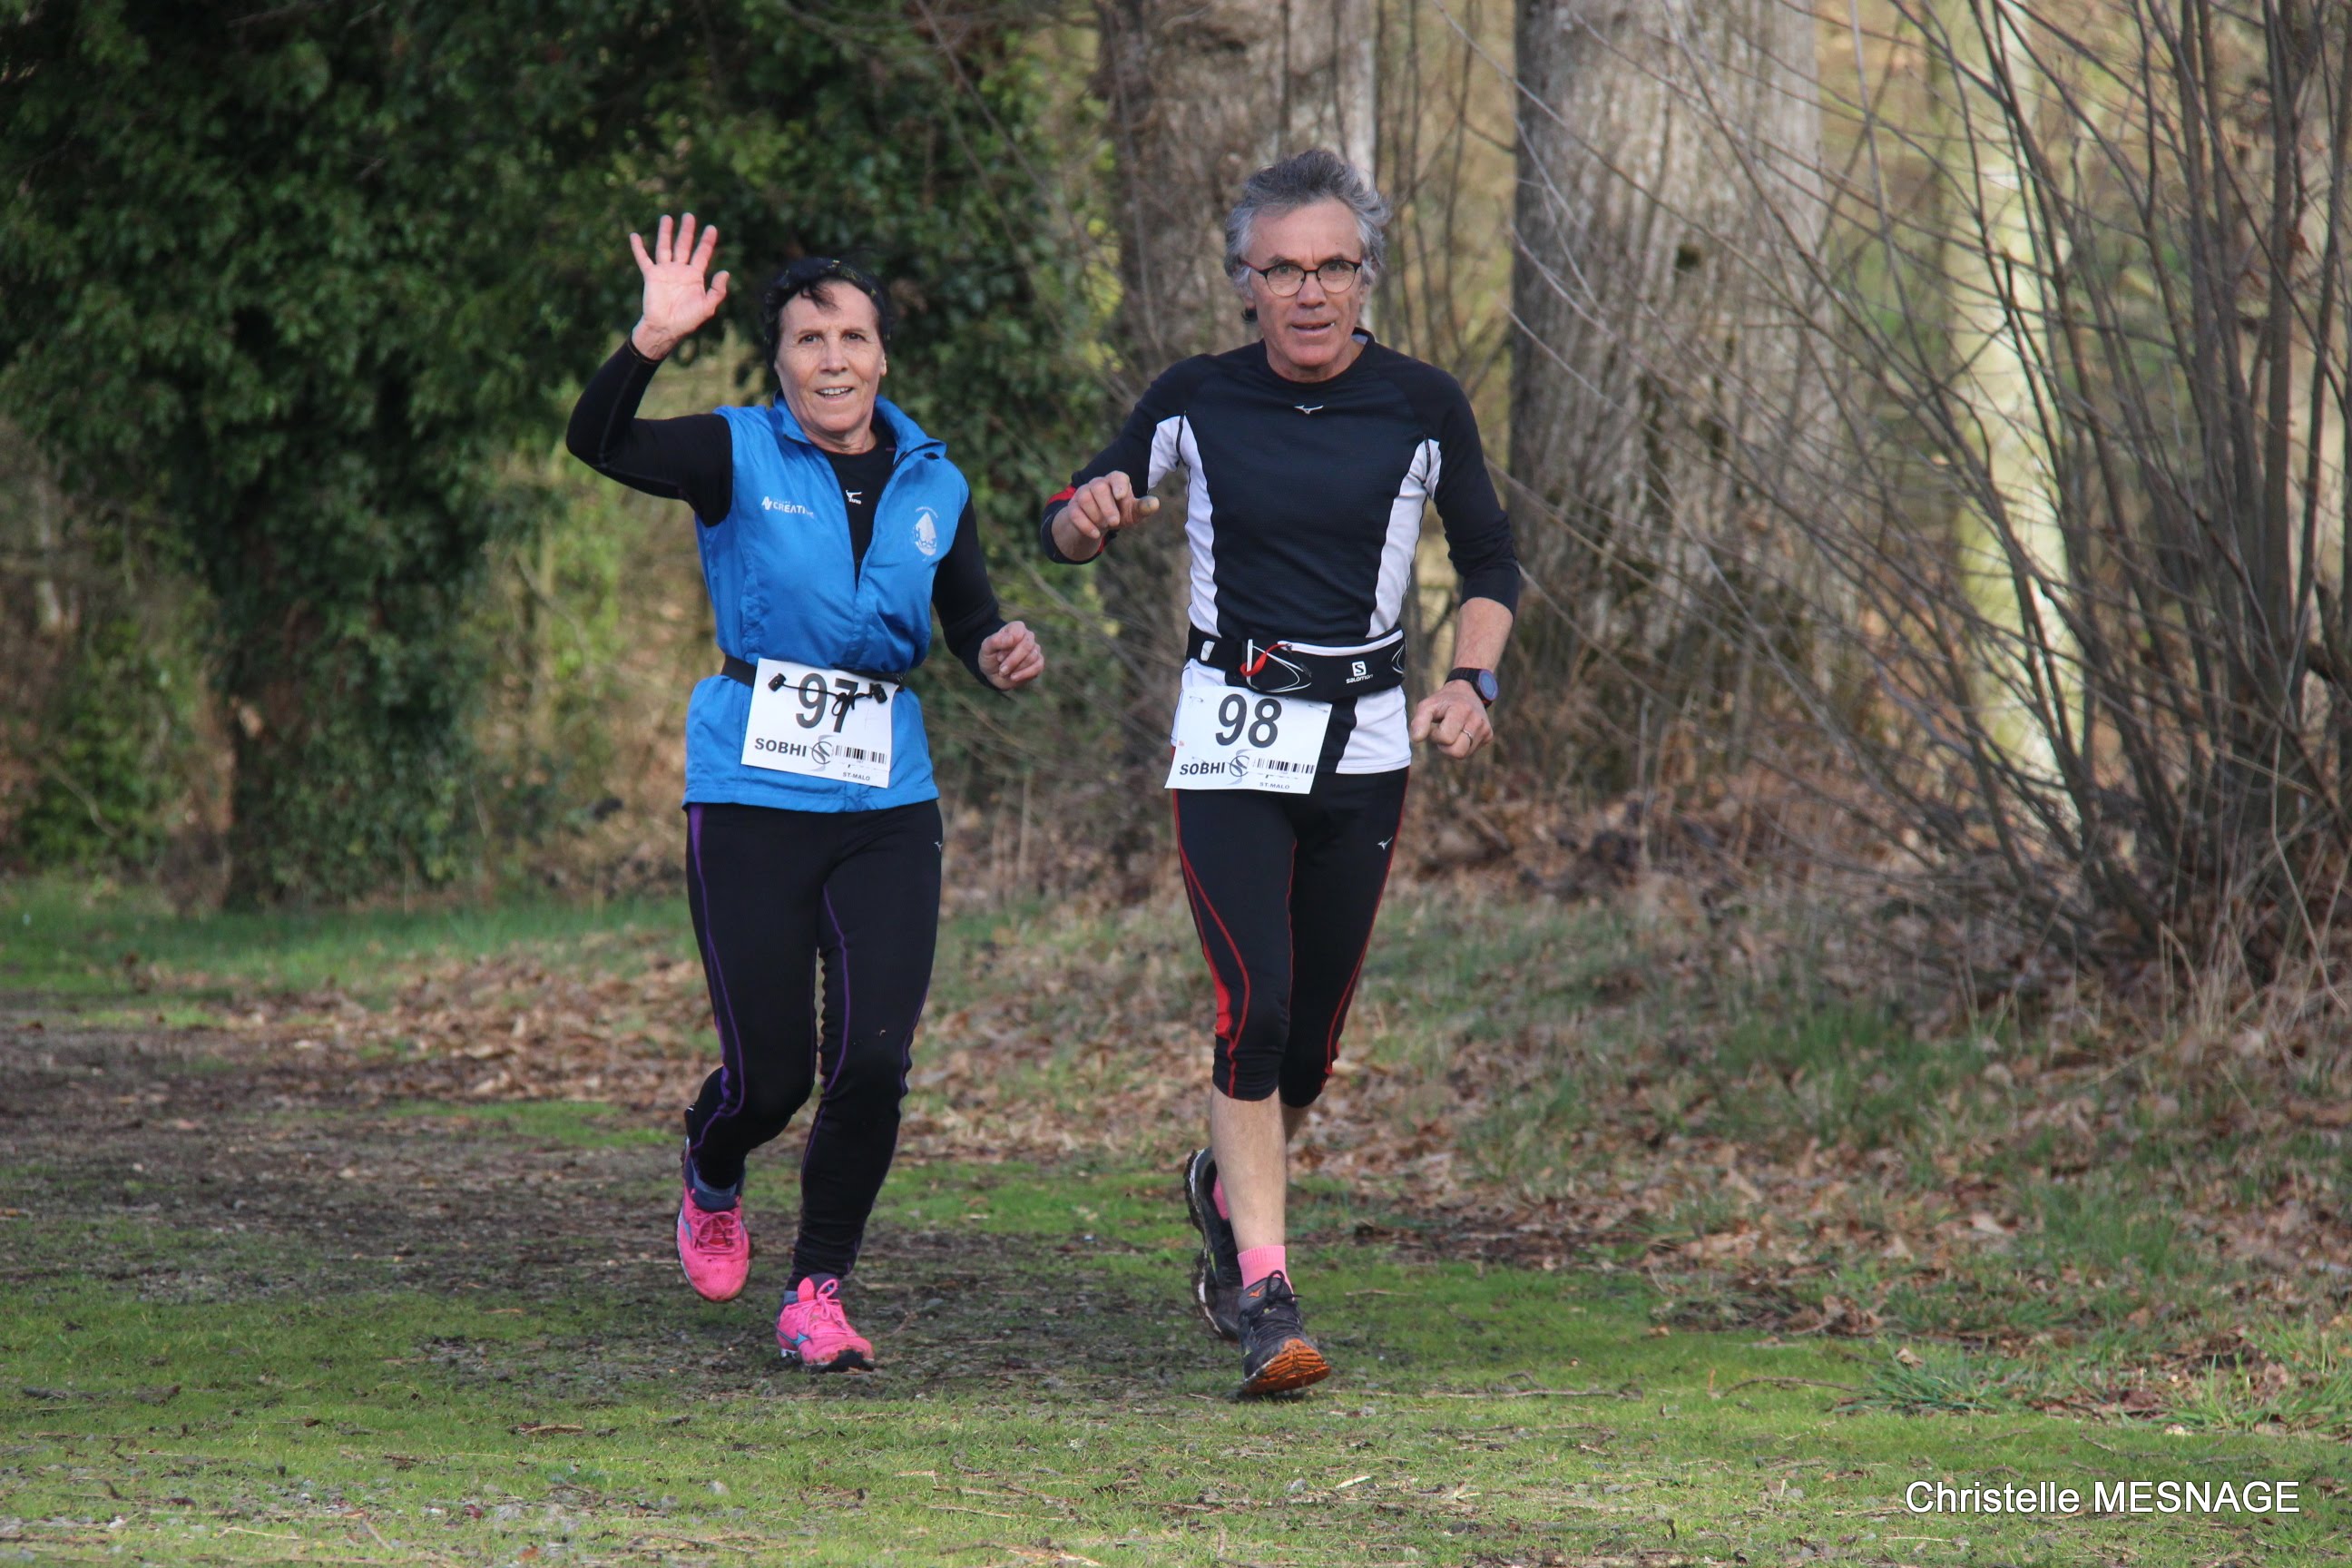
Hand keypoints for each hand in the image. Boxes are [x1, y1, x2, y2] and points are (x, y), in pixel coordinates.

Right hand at [628, 213, 730, 359]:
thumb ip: (717, 291)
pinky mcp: (651, 276)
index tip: (712, 228)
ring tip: (667, 218)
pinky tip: (634, 236)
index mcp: (695, 277)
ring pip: (665, 247)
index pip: (702, 254)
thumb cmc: (687, 321)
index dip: (707, 242)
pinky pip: (643, 259)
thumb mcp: (707, 307)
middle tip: (689, 216)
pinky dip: (638, 248)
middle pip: (684, 246)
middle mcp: (680, 271)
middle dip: (687, 231)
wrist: (665, 329)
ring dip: (666, 233)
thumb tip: (725, 272)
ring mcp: (665, 272)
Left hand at [978, 620, 1043, 690]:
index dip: (1008, 647)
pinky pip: (1038, 667)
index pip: (1018, 633)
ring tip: (1004, 672)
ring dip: (1016, 668)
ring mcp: (1035, 650)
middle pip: (1027, 645)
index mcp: (1016, 628)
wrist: (993, 673)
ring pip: (1032, 657)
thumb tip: (1011, 639)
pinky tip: (1014, 677)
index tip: (999, 657)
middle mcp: (1028, 637)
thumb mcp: (986, 648)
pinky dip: (1024, 674)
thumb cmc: (990, 656)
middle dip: (1013, 660)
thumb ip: (995, 641)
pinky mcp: (1038, 663)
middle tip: (1001, 670)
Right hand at [1055, 472, 1158, 557]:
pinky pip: (1075, 513)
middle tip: (1114, 522)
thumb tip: (1155, 503)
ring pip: (1085, 499)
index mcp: (1115, 481)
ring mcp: (1083, 493)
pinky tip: (1095, 534)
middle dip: (1107, 506)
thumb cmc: (1119, 513)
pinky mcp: (1072, 507)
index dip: (1119, 485)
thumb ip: (1143, 507)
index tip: (1121, 496)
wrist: (1098, 524)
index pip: (1117, 477)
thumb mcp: (1133, 512)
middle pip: (1099, 487)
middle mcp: (1098, 484)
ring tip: (1104, 525)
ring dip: (1096, 515)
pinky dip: (1085, 525)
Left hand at [1411, 681, 1493, 759]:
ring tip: (1451, 732)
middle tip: (1442, 732)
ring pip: (1463, 754)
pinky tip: (1460, 732)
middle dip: (1444, 746)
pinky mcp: (1489, 735)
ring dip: (1452, 747)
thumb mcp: (1427, 706)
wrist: (1467, 691)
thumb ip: (1419, 722)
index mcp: (1462, 710)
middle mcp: (1477, 720)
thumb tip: (1416, 739)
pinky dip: (1461, 746)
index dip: (1435, 735)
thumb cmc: (1443, 701)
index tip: (1435, 725)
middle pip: (1457, 752)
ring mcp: (1485, 728)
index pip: (1446, 738)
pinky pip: (1470, 752)